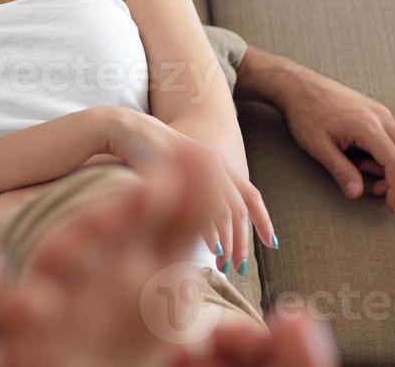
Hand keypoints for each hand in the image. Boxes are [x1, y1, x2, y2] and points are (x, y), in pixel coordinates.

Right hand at [102, 107, 274, 276]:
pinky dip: (211, 230)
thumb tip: (208, 224)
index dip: (263, 219)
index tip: (273, 243)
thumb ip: (193, 190)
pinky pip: (204, 206)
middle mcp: (212, 161)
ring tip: (225, 265)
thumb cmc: (143, 152)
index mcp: (214, 162)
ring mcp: (197, 164)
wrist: (121, 126)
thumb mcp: (174, 172)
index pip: (249, 194)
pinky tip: (211, 249)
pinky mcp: (183, 170)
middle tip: (241, 268)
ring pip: (226, 209)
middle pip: (240, 206)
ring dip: (230, 241)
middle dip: (243, 240)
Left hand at [274, 66, 394, 212]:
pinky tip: (360, 154)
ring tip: (358, 166)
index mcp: (368, 126)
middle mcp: (381, 117)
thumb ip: (341, 171)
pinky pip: (393, 137)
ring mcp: (381, 112)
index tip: (390, 206)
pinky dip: (384, 152)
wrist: (298, 86)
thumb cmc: (305, 113)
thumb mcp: (318, 147)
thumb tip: (357, 194)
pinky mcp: (376, 111)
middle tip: (373, 189)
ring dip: (389, 165)